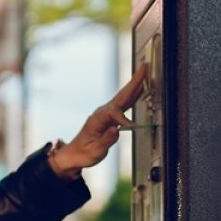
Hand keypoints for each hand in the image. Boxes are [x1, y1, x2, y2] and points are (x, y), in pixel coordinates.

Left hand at [48, 63, 149, 178]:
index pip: (113, 113)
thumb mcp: (94, 151)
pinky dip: (134, 95)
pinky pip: (124, 103)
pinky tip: (140, 89)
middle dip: (134, 81)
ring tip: (145, 72)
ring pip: (124, 96)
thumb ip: (106, 140)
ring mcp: (106, 113)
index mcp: (97, 120)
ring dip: (135, 84)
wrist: (75, 153)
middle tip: (143, 67)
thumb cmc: (84, 153)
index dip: (124, 119)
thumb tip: (116, 130)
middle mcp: (102, 113)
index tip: (132, 127)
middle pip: (121, 95)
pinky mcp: (110, 117)